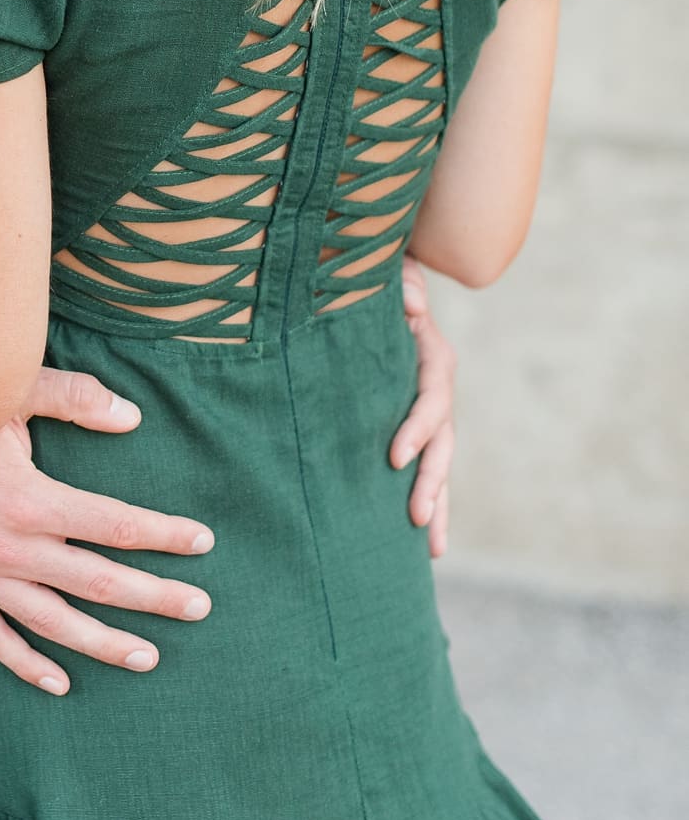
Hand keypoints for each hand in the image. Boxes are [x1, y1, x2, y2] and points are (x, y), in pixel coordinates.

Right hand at [0, 368, 213, 696]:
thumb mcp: (5, 392)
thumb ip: (73, 399)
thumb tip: (132, 416)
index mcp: (29, 499)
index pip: (114, 525)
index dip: (163, 536)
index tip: (203, 542)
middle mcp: (8, 548)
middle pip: (97, 583)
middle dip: (154, 597)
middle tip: (199, 608)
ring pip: (52, 623)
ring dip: (103, 643)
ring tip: (148, 656)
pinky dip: (26, 664)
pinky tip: (60, 682)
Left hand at [390, 258, 454, 557]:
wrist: (376, 287)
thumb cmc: (375, 278)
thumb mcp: (390, 270)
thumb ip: (402, 282)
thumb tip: (411, 306)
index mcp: (433, 357)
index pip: (432, 399)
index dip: (417, 429)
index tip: (394, 459)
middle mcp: (437, 389)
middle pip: (443, 443)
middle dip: (433, 483)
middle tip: (418, 518)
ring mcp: (429, 412)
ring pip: (441, 465)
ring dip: (438, 504)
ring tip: (434, 549)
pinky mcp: (414, 427)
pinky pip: (425, 466)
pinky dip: (428, 499)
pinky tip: (421, 541)